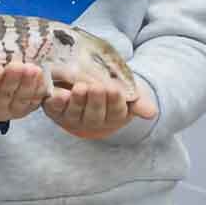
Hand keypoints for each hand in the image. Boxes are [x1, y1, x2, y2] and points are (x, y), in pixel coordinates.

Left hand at [43, 80, 158, 140]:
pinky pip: (54, 109)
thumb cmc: (112, 87)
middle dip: (95, 101)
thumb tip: (152, 113)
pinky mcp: (55, 111)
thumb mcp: (129, 91)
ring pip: (74, 113)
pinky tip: (58, 94)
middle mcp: (92, 122)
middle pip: (94, 115)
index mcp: (113, 117)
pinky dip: (55, 103)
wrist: (88, 82)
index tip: (115, 90)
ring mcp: (72, 118)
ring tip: (79, 88)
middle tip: (97, 87)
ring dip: (76, 101)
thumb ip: (139, 101)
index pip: (115, 111)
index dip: (114, 101)